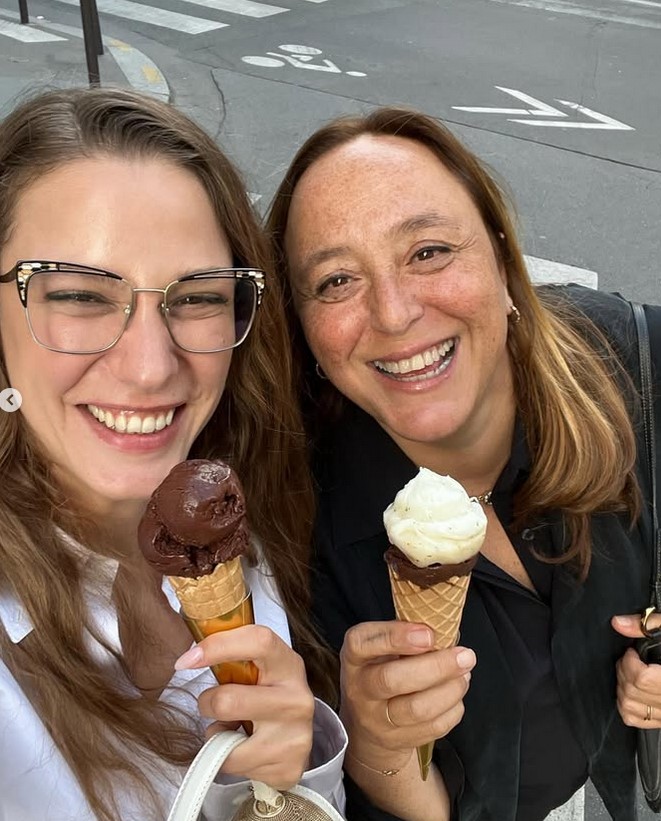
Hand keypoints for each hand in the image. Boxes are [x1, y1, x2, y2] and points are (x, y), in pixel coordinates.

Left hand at [175, 625, 313, 788]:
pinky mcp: (287, 767)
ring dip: (216, 734)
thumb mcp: (260, 671)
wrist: (296, 741)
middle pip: (229, 700)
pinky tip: (243, 749)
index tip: (185, 661)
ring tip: (232, 729)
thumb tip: (190, 651)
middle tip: (212, 704)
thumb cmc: (267, 696)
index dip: (218, 646)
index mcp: (288, 664)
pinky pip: (233, 766)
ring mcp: (294, 735)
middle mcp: (296, 697)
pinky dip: (227, 759)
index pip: (258, 641)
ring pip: (226, 740)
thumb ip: (234, 657)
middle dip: (208, 704)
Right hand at [339, 620, 474, 769]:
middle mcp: (359, 689)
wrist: (366, 723)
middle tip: (466, 655)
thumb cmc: (380, 671)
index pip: (362, 644)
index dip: (395, 637)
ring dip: (450, 689)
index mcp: (354, 658)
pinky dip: (453, 709)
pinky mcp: (397, 741)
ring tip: (465, 674)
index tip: (429, 633)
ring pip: (417, 709)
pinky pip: (433, 727)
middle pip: (393, 680)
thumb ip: (402, 636)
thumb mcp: (379, 649)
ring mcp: (377, 720)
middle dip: (436, 666)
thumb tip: (442, 628)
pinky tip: (457, 694)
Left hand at [612, 614, 660, 726]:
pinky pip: (635, 719)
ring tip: (631, 671)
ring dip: (622, 685)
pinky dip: (627, 704)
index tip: (633, 652)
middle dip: (624, 670)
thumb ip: (649, 624)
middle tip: (631, 658)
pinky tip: (633, 689)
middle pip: (632, 691)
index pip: (643, 678)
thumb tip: (619, 623)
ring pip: (630, 707)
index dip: (631, 661)